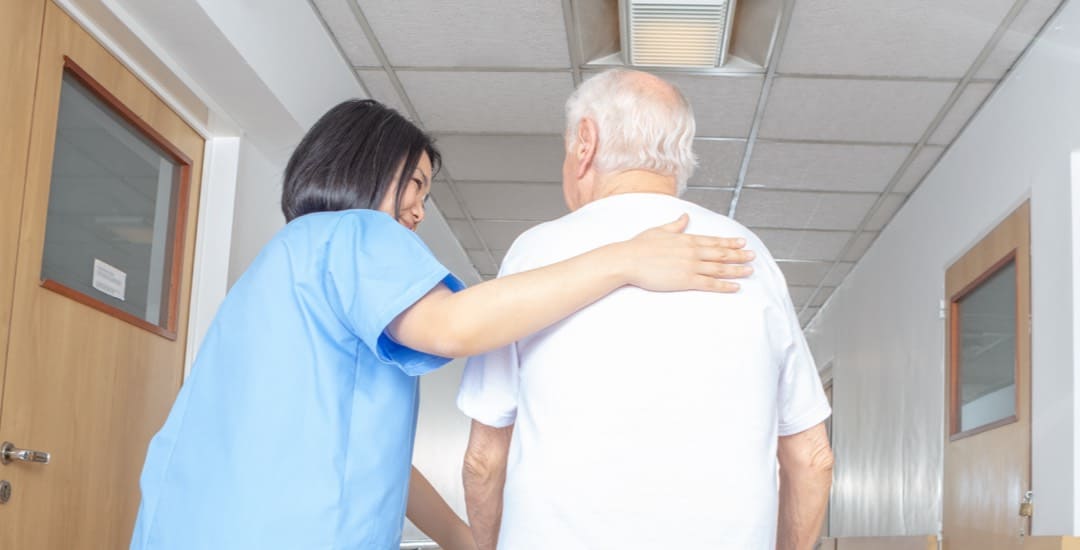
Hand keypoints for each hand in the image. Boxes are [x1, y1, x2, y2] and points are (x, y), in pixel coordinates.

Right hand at [616, 214, 753, 291]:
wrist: (628, 259)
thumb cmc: (639, 246)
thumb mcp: (659, 230)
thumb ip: (675, 225)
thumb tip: (685, 217)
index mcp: (686, 239)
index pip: (713, 241)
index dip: (729, 242)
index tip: (741, 242)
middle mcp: (692, 251)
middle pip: (721, 254)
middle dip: (739, 255)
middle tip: (752, 256)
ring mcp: (690, 266)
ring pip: (719, 268)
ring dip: (736, 269)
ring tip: (749, 270)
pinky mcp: (686, 280)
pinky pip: (710, 283)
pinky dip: (724, 285)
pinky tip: (735, 287)